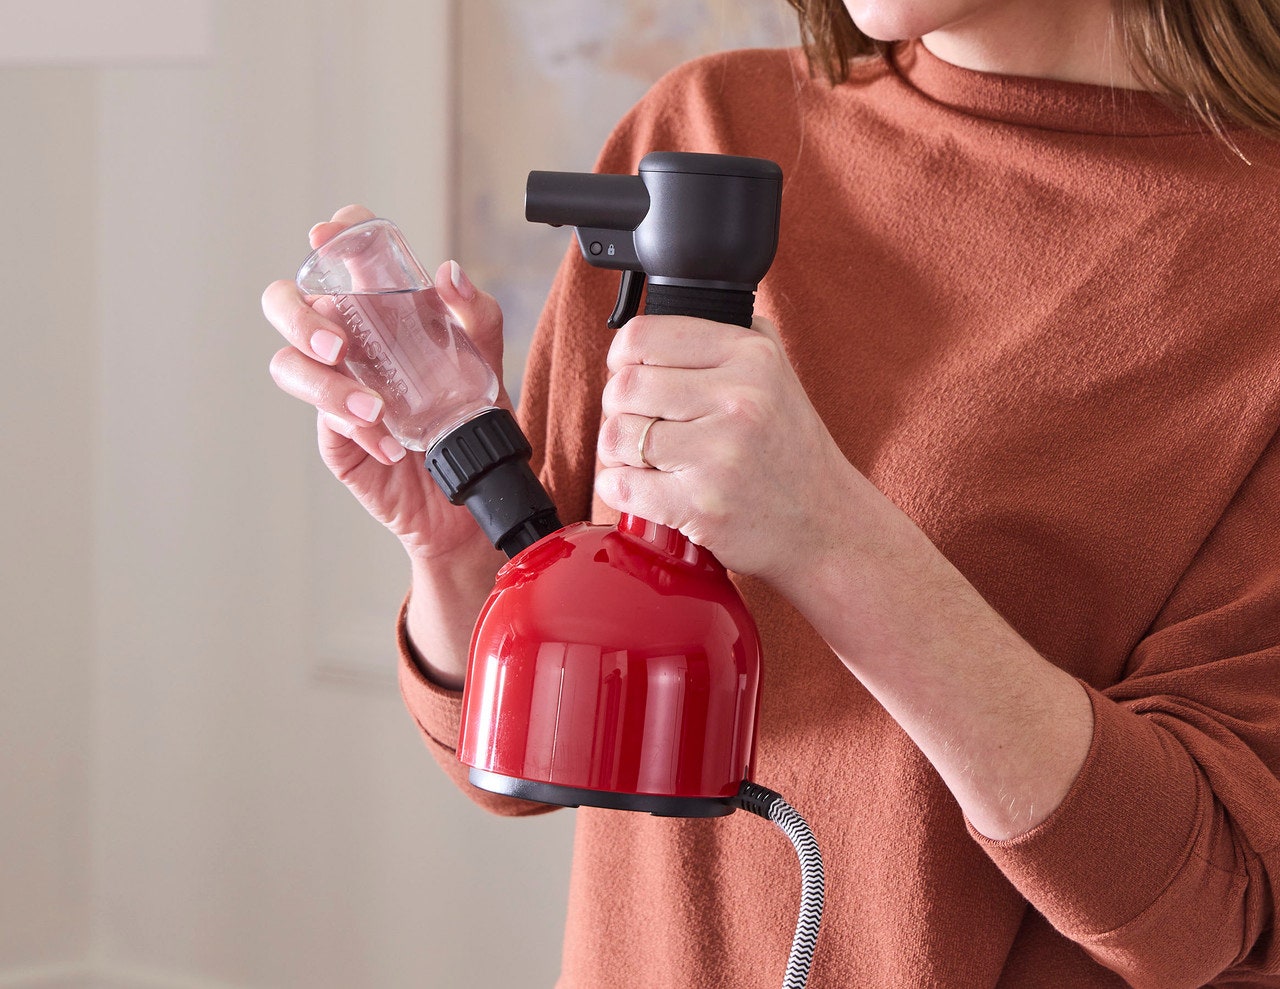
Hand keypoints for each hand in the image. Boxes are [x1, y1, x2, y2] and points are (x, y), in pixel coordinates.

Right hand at [262, 205, 508, 563]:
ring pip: (288, 364)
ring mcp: (332, 388)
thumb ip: (476, 317)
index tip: (329, 235)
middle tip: (337, 343)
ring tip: (371, 408)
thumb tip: (449, 273)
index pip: (338, 261)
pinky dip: (356, 428)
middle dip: (299, 316)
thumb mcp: (485, 365)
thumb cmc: (469, 419)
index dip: (329, 240)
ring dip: (323, 384)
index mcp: (377, 312)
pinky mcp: (333, 435)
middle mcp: (346, 342)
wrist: (470, 491)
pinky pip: (323, 423)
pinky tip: (391, 444)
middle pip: (286, 304)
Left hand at [594, 313, 863, 585]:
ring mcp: (720, 454)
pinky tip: (641, 489)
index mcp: (752, 357)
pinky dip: (616, 488)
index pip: (645, 335)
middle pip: (625, 386)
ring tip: (641, 459)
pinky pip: (621, 485)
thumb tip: (673, 317)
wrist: (826, 526)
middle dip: (618, 409)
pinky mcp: (701, 505)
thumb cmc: (793, 455)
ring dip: (616, 452)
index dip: (623, 357)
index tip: (628, 373)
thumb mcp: (780, 378)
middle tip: (637, 424)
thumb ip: (736, 338)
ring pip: (617, 436)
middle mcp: (739, 399)